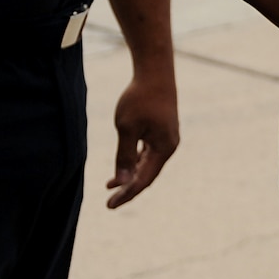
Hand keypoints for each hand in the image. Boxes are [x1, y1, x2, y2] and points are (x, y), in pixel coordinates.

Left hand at [107, 69, 178, 207]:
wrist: (155, 73)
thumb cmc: (140, 99)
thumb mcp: (126, 128)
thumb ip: (124, 155)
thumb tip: (121, 181)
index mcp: (164, 148)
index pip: (144, 179)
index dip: (127, 194)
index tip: (109, 206)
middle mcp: (169, 146)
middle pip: (148, 175)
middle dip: (128, 188)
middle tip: (110, 202)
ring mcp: (167, 138)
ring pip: (148, 164)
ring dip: (131, 175)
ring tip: (110, 185)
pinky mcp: (162, 130)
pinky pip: (149, 152)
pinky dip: (136, 161)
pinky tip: (126, 165)